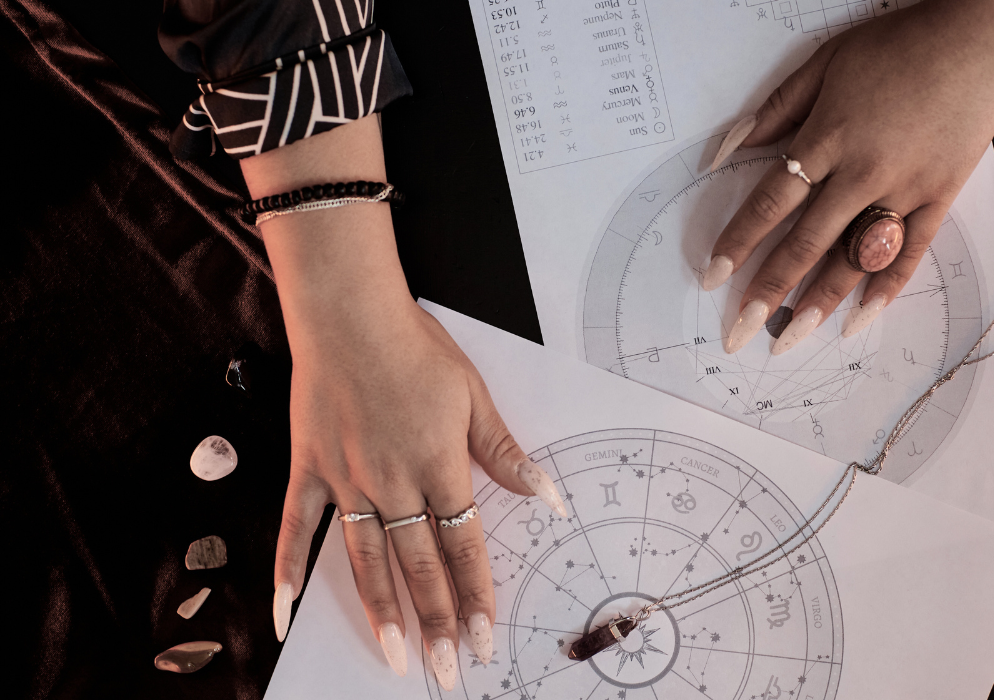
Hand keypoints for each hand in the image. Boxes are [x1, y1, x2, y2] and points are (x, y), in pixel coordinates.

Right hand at [275, 289, 565, 688]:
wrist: (350, 314)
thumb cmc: (416, 348)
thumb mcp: (474, 396)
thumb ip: (504, 453)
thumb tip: (547, 494)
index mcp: (439, 467)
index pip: (463, 546)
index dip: (475, 596)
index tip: (483, 638)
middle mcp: (393, 484)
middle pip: (418, 566)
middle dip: (436, 622)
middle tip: (445, 669)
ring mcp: (347, 481)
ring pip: (366, 561)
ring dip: (382, 613)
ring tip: (394, 657)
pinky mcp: (310, 470)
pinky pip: (297, 529)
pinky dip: (289, 572)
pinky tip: (285, 614)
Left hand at [703, 0, 993, 354]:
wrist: (979, 39)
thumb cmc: (898, 45)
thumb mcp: (826, 63)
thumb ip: (776, 110)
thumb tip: (728, 149)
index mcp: (827, 138)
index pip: (771, 202)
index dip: (739, 242)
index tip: (713, 276)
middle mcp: (862, 172)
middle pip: (806, 243)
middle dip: (769, 292)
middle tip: (741, 331)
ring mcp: (904, 190)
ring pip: (855, 258)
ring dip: (820, 303)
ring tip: (790, 339)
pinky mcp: (939, 198)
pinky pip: (911, 253)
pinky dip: (886, 288)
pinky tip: (860, 319)